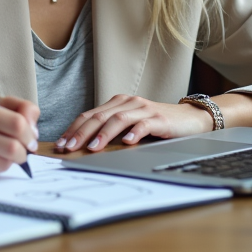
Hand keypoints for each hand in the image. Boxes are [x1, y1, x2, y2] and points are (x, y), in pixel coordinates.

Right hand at [0, 96, 39, 179]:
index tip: (30, 139)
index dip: (30, 134)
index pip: (17, 123)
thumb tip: (34, 130)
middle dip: (23, 152)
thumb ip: (18, 109)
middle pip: (12, 147)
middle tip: (21, 151)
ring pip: (3, 164)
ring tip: (2, 155)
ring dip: (10, 162)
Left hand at [54, 94, 213, 152]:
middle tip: (69, 148)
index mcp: (117, 104)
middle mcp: (128, 103)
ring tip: (92, 148)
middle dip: (81, 133)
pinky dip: (134, 133)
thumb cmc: (156, 124)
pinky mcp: (159, 119)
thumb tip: (84, 147)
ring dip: (103, 135)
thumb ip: (111, 130)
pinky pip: (143, 125)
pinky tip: (126, 143)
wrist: (189, 118)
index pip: (90, 115)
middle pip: (99, 117)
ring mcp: (143, 109)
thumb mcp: (130, 124)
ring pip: (118, 120)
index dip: (74, 129)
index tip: (61, 144)